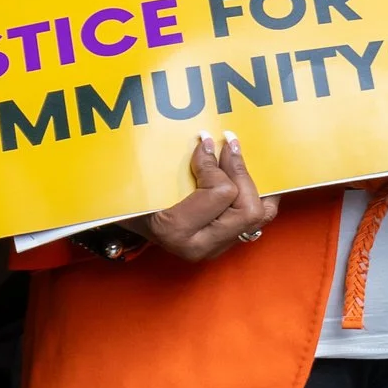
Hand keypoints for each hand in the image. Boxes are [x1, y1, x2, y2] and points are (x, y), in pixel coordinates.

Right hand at [131, 132, 280, 261]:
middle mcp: (201, 245)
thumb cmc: (132, 200)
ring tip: (239, 158)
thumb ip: (173, 164)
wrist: (127, 224)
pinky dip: (259, 196)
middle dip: (241, 173)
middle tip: (228, 145)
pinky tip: (252, 176)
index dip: (215, 164)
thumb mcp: (145, 181)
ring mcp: (216, 248)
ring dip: (255, 184)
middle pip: (249, 209)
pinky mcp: (226, 243)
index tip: (205, 142)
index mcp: (177, 230)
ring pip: (260, 215)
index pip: (220, 193)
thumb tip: (206, 138)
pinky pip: (257, 220)